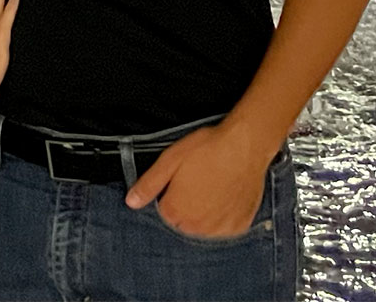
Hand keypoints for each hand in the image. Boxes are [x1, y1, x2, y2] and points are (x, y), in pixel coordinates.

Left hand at [126, 120, 272, 237]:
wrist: (245, 146)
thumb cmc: (207, 149)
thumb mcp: (169, 160)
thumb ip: (149, 184)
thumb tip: (131, 201)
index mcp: (176, 212)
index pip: (163, 213)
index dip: (169, 195)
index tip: (178, 181)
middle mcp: (198, 226)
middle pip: (183, 223)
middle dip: (185, 206)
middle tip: (196, 181)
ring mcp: (221, 228)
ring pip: (204, 228)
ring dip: (203, 214)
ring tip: (211, 187)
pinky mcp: (240, 226)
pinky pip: (225, 228)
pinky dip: (223, 216)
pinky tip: (224, 196)